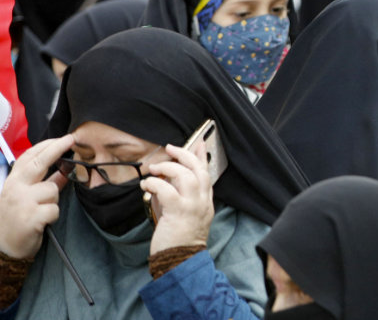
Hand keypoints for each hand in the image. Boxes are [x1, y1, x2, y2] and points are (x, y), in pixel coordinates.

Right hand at [0, 134, 73, 259]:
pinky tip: (41, 223)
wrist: (3, 248)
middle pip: (39, 163)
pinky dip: (52, 216)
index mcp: (13, 181)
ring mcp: (22, 202)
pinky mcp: (30, 217)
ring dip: (52, 201)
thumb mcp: (25, 198)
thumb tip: (65, 171)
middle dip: (56, 148)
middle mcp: (15, 188)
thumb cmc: (16, 219)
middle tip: (71, 139)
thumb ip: (45, 183)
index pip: (29, 157)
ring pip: (53, 190)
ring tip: (40, 212)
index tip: (64, 138)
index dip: (47, 145)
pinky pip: (54, 209)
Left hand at [141, 140, 214, 254]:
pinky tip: (147, 184)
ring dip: (168, 167)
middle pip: (198, 169)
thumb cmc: (179, 240)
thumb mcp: (184, 215)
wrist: (180, 260)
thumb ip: (179, 197)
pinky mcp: (179, 211)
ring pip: (185, 175)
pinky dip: (155, 183)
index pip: (207, 172)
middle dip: (185, 154)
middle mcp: (203, 201)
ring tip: (155, 168)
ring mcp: (193, 206)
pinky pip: (167, 190)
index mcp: (206, 201)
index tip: (199, 142)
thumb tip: (164, 181)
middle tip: (171, 148)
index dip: (202, 156)